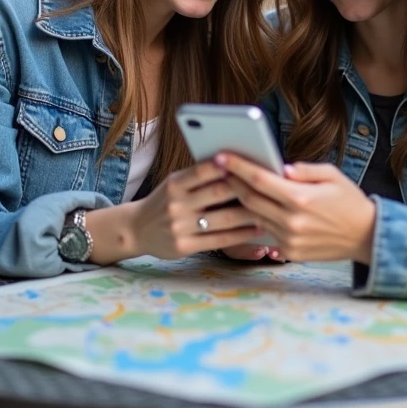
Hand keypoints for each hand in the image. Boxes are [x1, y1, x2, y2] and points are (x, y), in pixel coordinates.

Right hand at [131, 160, 262, 259]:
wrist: (135, 229)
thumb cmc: (164, 201)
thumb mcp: (174, 183)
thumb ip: (198, 177)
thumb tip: (235, 166)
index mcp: (175, 183)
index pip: (204, 170)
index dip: (228, 165)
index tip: (250, 161)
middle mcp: (176, 204)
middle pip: (218, 193)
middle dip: (246, 188)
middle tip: (271, 186)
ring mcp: (180, 226)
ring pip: (223, 219)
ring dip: (250, 214)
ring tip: (271, 209)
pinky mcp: (184, 246)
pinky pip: (219, 239)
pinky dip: (242, 234)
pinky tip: (257, 229)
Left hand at [219, 154, 375, 263]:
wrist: (367, 236)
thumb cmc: (350, 201)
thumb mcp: (332, 175)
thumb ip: (303, 170)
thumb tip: (279, 168)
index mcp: (301, 198)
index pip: (259, 180)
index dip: (238, 167)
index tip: (222, 157)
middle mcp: (291, 221)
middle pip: (249, 200)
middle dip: (231, 183)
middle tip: (219, 170)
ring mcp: (289, 239)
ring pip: (254, 218)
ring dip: (240, 203)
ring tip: (231, 188)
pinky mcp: (290, 253)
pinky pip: (266, 233)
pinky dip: (258, 220)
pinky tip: (253, 209)